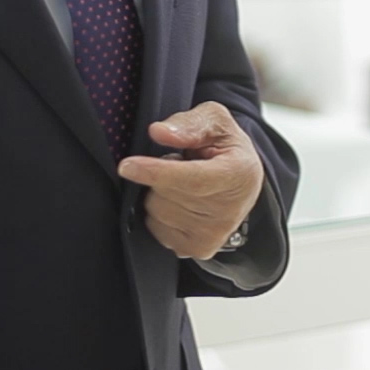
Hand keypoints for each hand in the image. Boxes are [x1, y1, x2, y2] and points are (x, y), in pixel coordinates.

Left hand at [116, 102, 263, 260]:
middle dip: (160, 175)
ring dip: (160, 194)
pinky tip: (181, 203)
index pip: (190, 179)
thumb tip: (158, 133)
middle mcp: (229, 212)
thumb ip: (189, 123)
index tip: (127, 166)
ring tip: (184, 183)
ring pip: (157, 212)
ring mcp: (213, 236)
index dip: (155, 172)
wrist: (242, 183)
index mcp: (238, 174)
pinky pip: (156, 229)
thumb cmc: (226, 148)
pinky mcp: (198, 249)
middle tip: (181, 164)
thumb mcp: (214, 120)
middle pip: (166, 195)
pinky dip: (160, 213)